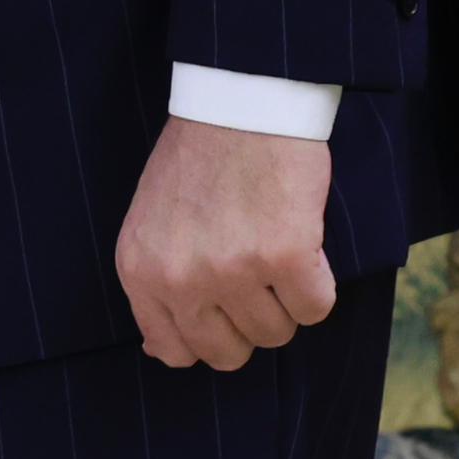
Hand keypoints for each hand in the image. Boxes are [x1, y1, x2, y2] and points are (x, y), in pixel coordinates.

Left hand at [115, 116, 335, 371]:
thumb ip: (155, 285)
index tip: (221, 311)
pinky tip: (301, 239)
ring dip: (284, 298)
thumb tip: (159, 352)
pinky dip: (319, 281)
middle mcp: (181, 278)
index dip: (205, 338)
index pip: (172, 350)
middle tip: (252, 275)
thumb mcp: (150, 223)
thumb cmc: (196, 161)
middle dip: (248, 324)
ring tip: (271, 242)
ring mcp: (233, 271)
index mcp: (140, 270)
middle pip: (228, 354)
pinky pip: (316, 308)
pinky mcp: (285, 258)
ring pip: (277, 333)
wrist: (237, 104)